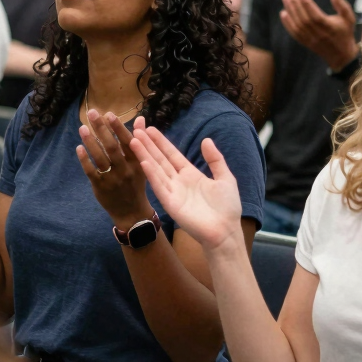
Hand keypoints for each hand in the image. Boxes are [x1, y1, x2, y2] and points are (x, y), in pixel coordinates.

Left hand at [76, 111, 150, 225]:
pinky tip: (79, 147)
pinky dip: (84, 159)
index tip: (108, 114)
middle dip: (101, 129)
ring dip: (90, 141)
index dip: (118, 127)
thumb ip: (139, 141)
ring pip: (100, 158)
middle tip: (92, 113)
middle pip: (112, 146)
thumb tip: (140, 118)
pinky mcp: (101, 187)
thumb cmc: (136, 183)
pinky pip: (91, 171)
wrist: (131, 212)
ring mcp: (113, 179)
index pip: (127, 141)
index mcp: (138, 162)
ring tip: (82, 128)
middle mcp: (126, 170)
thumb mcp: (142, 163)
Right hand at [130, 128, 242, 251]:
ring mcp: (173, 192)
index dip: (161, 142)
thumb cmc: (227, 208)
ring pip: (156, 170)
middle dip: (148, 145)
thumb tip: (206, 140)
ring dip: (145, 155)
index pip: (172, 155)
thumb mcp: (225, 178)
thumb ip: (215, 159)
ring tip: (134, 141)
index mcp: (190, 174)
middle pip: (160, 159)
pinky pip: (159, 186)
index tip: (150, 129)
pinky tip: (143, 161)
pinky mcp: (170, 204)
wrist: (225, 231)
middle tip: (136, 130)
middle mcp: (178, 181)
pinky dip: (151, 174)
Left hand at [279, 0, 357, 69]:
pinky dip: (287, 23)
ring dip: (290, 11)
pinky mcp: (305, 43)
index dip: (308, 5)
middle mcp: (319, 34)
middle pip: (304, 19)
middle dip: (295, 5)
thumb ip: (342, 6)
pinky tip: (283, 13)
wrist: (341, 55)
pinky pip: (294, 33)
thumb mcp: (349, 18)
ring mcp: (311, 40)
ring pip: (298, 25)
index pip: (316, 16)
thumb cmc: (345, 33)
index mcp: (329, 28)